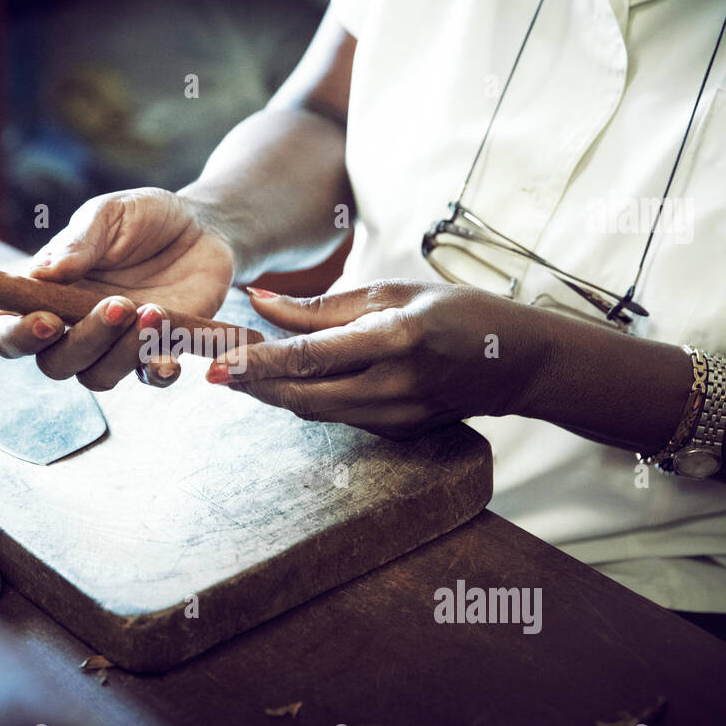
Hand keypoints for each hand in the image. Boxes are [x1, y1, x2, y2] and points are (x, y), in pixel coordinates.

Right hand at [0, 188, 235, 388]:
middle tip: (118, 305)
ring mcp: (114, 344)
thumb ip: (78, 242)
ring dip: (123, 354)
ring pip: (98, 377)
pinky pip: (149, 378)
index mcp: (46, 292)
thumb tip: (42, 272)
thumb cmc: (143, 216)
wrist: (202, 225)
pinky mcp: (156, 350)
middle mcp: (74, 326)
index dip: (18, 336)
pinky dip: (157, 372)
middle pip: (55, 363)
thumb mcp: (109, 214)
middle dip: (83, 342)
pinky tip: (170, 357)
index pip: (8, 330)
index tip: (48, 321)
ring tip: (154, 311)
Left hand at [205, 281, 549, 438]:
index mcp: (396, 339)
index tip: (219, 365)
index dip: (262, 362)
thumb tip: (258, 304)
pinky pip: (337, 417)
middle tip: (211, 369)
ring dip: (272, 393)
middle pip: (304, 394)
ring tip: (236, 374)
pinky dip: (306, 399)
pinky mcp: (397, 434)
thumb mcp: (391, 292)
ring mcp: (398, 417)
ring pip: (315, 411)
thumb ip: (321, 306)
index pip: (314, 356)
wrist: (515, 363)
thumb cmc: (454, 313)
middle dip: (253, 385)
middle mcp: (395, 386)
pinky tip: (283, 384)